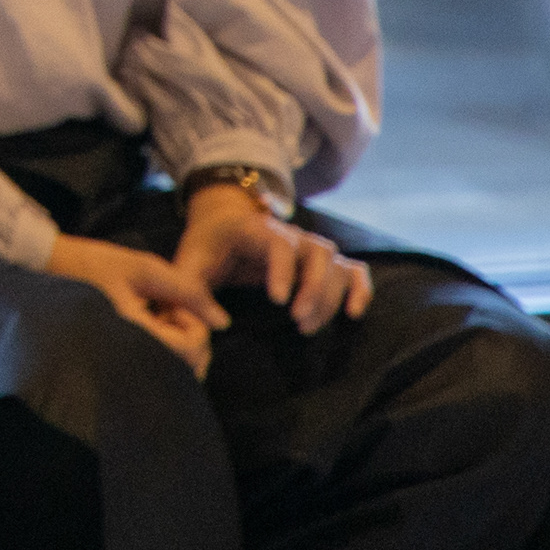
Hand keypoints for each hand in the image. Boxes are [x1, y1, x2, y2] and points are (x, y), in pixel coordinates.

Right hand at [43, 233, 221, 378]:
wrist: (43, 271)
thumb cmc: (89, 264)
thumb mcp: (141, 267)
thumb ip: (186, 290)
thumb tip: (223, 320)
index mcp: (134, 334)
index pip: (191, 349)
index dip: (194, 324)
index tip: (172, 301)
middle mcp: (129, 358)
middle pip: (187, 367)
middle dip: (190, 336)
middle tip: (167, 307)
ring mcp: (122, 365)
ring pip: (173, 371)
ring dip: (178, 344)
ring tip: (156, 314)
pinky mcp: (118, 364)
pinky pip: (156, 367)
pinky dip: (163, 349)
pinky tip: (145, 325)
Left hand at [175, 181, 372, 335]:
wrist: (222, 222)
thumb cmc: (206, 245)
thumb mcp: (189, 262)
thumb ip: (192, 291)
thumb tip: (217, 324)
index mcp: (255, 228)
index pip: (279, 243)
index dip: (282, 270)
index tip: (278, 302)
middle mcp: (288, 233)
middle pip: (316, 253)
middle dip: (313, 290)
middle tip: (298, 323)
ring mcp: (307, 246)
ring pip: (334, 262)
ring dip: (330, 295)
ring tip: (306, 326)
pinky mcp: (319, 262)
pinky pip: (352, 268)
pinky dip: (360, 287)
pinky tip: (354, 313)